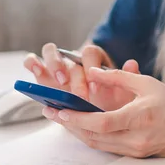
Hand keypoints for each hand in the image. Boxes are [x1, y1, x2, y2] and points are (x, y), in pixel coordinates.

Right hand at [23, 43, 139, 110]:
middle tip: (80, 95)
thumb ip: (126, 79)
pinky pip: (33, 61)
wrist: (96, 113)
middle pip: (70, 55)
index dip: (92, 69)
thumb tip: (132, 63)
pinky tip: (35, 71)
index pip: (91, 53)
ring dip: (54, 64)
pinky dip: (32, 63)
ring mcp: (56, 64)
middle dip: (74, 75)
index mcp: (93, 59)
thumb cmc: (109, 101)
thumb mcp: (121, 93)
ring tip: (60, 83)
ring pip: (50, 51)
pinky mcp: (42, 73)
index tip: (95, 89)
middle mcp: (73, 58)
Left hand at [41, 68, 164, 157]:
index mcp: (140, 118)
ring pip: (97, 145)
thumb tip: (92, 72)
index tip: (59, 110)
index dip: (77, 118)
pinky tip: (80, 125)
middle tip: (50, 112)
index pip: (101, 123)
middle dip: (68, 125)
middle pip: (93, 137)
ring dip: (76, 132)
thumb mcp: (148, 83)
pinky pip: (107, 147)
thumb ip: (119, 77)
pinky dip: (91, 136)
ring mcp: (135, 151)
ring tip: (60, 118)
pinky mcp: (135, 156)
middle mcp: (136, 139)